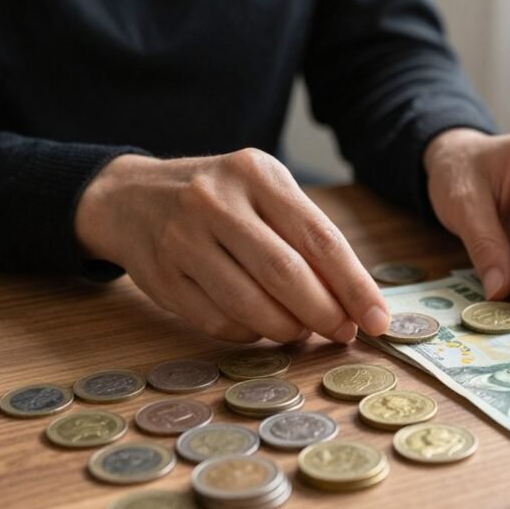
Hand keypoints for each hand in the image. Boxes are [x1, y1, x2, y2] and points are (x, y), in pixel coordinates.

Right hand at [74, 150, 389, 343]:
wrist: (130, 198)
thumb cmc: (218, 200)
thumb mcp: (262, 194)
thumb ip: (305, 238)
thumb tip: (353, 302)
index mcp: (256, 174)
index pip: (320, 238)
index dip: (354, 286)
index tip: (379, 319)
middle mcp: (217, 201)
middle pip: (287, 274)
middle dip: (325, 314)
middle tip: (342, 332)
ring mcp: (183, 239)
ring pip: (251, 305)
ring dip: (287, 329)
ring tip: (301, 331)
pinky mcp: (162, 275)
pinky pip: (218, 321)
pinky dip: (250, 334)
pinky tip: (260, 327)